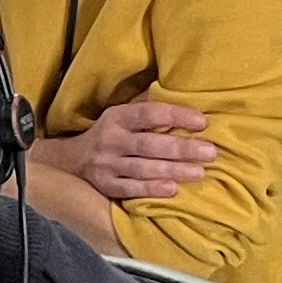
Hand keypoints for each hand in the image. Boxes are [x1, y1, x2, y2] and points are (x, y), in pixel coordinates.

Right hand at [48, 94, 214, 203]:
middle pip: (149, 144)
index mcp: (117, 117)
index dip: (176, 116)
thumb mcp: (122, 115)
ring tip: (199, 172)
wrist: (71, 161)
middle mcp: (110, 140)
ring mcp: (106, 164)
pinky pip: (130, 188)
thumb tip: (183, 93)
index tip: (202, 122)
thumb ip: (147, 107)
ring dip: (172, 170)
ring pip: (142, 168)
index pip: (149, 113)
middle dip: (181, 148)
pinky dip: (151, 189)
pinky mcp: (105, 186)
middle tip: (210, 152)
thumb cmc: (110, 134)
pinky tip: (171, 189)